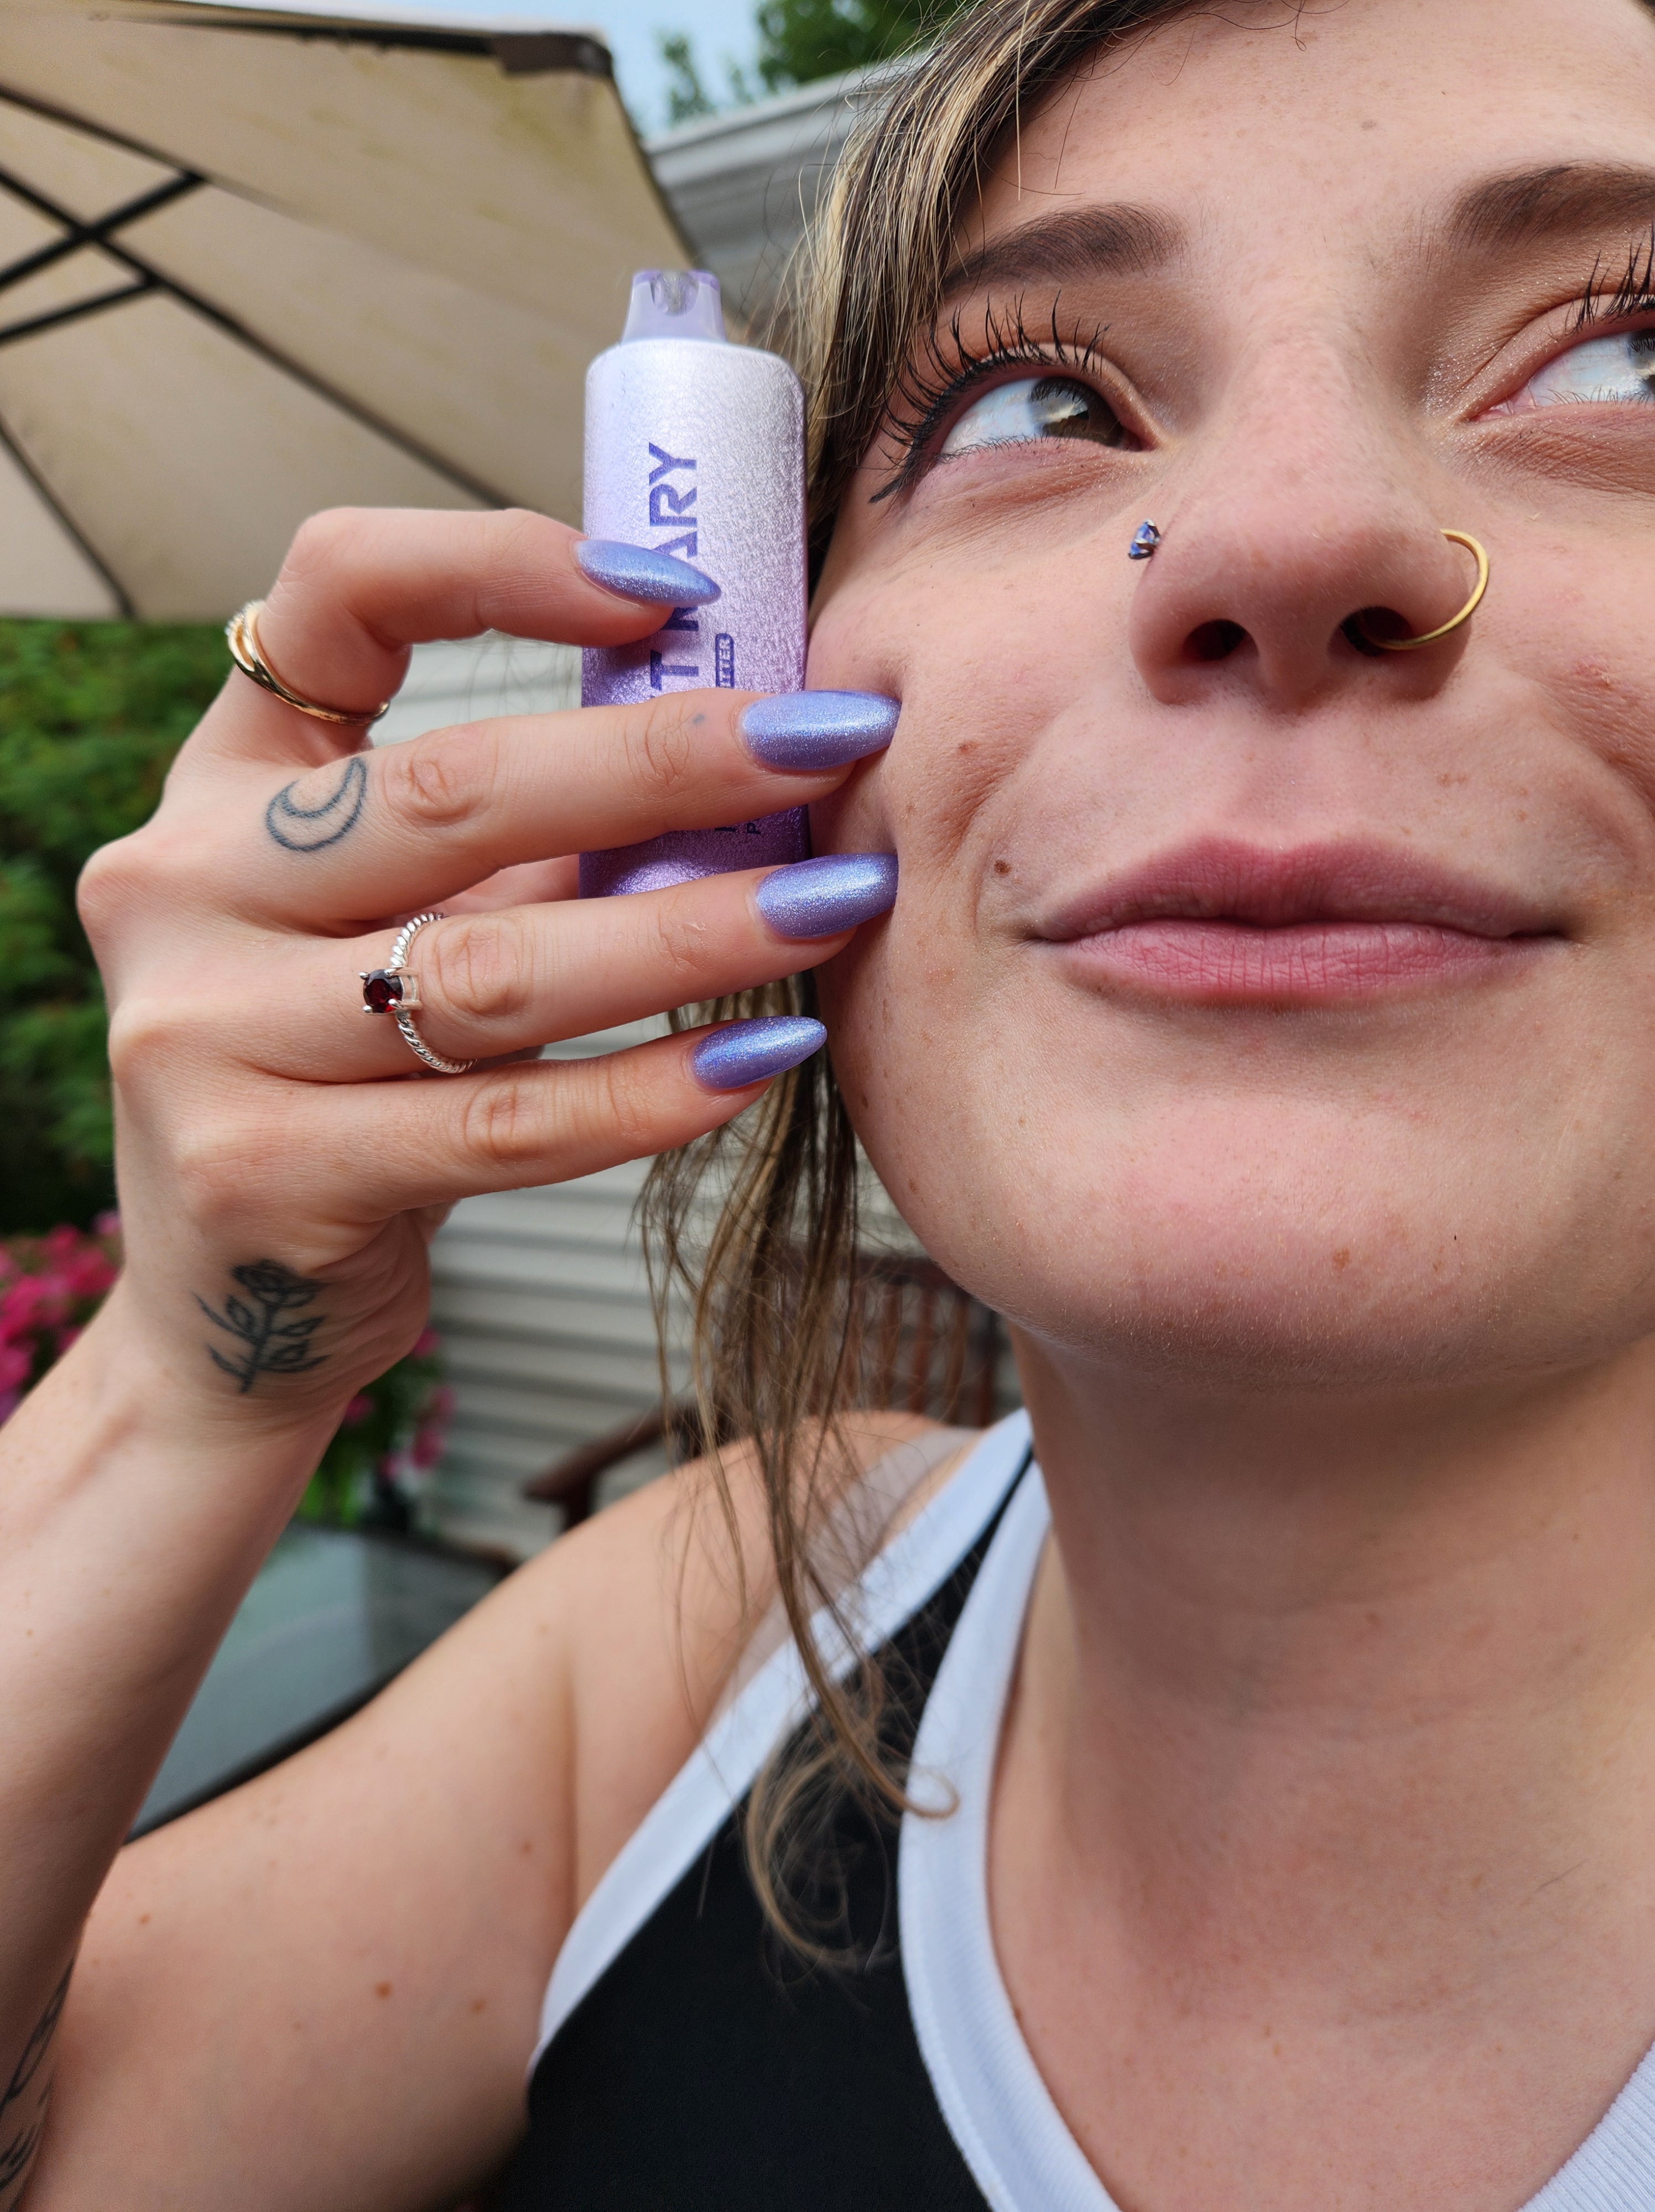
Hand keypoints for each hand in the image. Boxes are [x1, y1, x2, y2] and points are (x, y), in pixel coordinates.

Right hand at [76, 506, 897, 1456]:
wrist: (231, 1305)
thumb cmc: (349, 1077)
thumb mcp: (400, 919)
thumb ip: (522, 837)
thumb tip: (746, 751)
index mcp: (225, 782)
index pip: (332, 593)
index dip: (501, 565)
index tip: (671, 593)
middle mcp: (181, 885)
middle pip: (448, 791)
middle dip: (666, 758)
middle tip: (831, 736)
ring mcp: (198, 1034)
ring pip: (488, 970)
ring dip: (690, 932)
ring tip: (836, 901)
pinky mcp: (257, 1176)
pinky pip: (496, 1125)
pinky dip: (644, 1091)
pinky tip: (762, 1059)